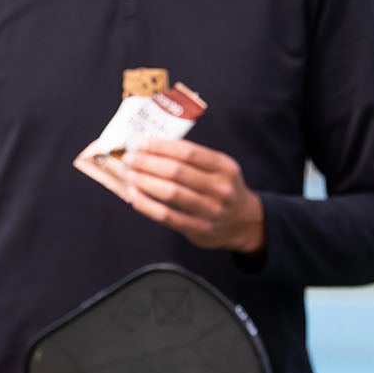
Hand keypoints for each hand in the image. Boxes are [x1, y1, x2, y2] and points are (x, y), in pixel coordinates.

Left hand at [121, 137, 265, 253]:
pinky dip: (148, 206)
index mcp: (224, 167)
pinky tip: (134, 197)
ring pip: (171, 193)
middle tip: (129, 159)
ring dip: (146, 183)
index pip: (188, 152)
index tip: (140, 143)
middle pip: (177, 172)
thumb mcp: (219, 169)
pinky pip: (168, 217)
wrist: (244, 223)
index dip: (161, 146)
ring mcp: (211, 210)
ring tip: (129, 176)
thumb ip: (193, 159)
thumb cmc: (222, 189)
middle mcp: (220, 188)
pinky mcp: (199, 229)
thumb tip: (151, 147)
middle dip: (148, 163)